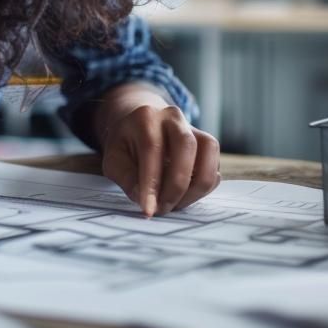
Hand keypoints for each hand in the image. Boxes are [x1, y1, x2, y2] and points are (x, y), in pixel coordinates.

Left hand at [94, 84, 220, 217]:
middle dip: (176, 186)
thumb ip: (125, 177)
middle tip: (162, 209)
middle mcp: (174, 118)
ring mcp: (195, 130)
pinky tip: (183, 196)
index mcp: (146, 117)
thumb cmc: (126, 144)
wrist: (141, 125)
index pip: (152, 149)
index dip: (152, 183)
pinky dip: (201, 189)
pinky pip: (213, 170)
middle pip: (186, 147)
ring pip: (208, 158)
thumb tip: (143, 198)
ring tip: (173, 204)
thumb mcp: (113, 158)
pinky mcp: (208, 146)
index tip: (148, 210)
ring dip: (193, 190)